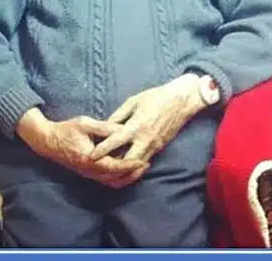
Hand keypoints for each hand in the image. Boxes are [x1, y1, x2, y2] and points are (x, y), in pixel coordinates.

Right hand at [17, 109, 148, 188]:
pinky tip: (124, 167)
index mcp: (90, 160)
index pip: (115, 168)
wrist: (48, 141)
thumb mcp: (86, 124)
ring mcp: (88, 174)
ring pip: (111, 182)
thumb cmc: (66, 130)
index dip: (130, 165)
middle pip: (115, 180)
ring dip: (126, 177)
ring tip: (138, 167)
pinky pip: (106, 180)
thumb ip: (105, 127)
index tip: (143, 160)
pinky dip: (118, 177)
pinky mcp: (87, 173)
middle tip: (145, 164)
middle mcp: (90, 171)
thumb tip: (123, 129)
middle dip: (132, 174)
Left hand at [89, 75, 203, 165]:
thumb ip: (118, 115)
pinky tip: (125, 168)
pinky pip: (144, 162)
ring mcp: (153, 146)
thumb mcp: (133, 101)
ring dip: (123, 171)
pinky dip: (134, 167)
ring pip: (136, 166)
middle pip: (126, 162)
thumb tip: (105, 127)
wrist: (180, 101)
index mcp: (136, 126)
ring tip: (109, 174)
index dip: (102, 150)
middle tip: (99, 170)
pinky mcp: (158, 149)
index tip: (90, 156)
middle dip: (113, 168)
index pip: (115, 141)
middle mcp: (144, 140)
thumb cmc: (155, 97)